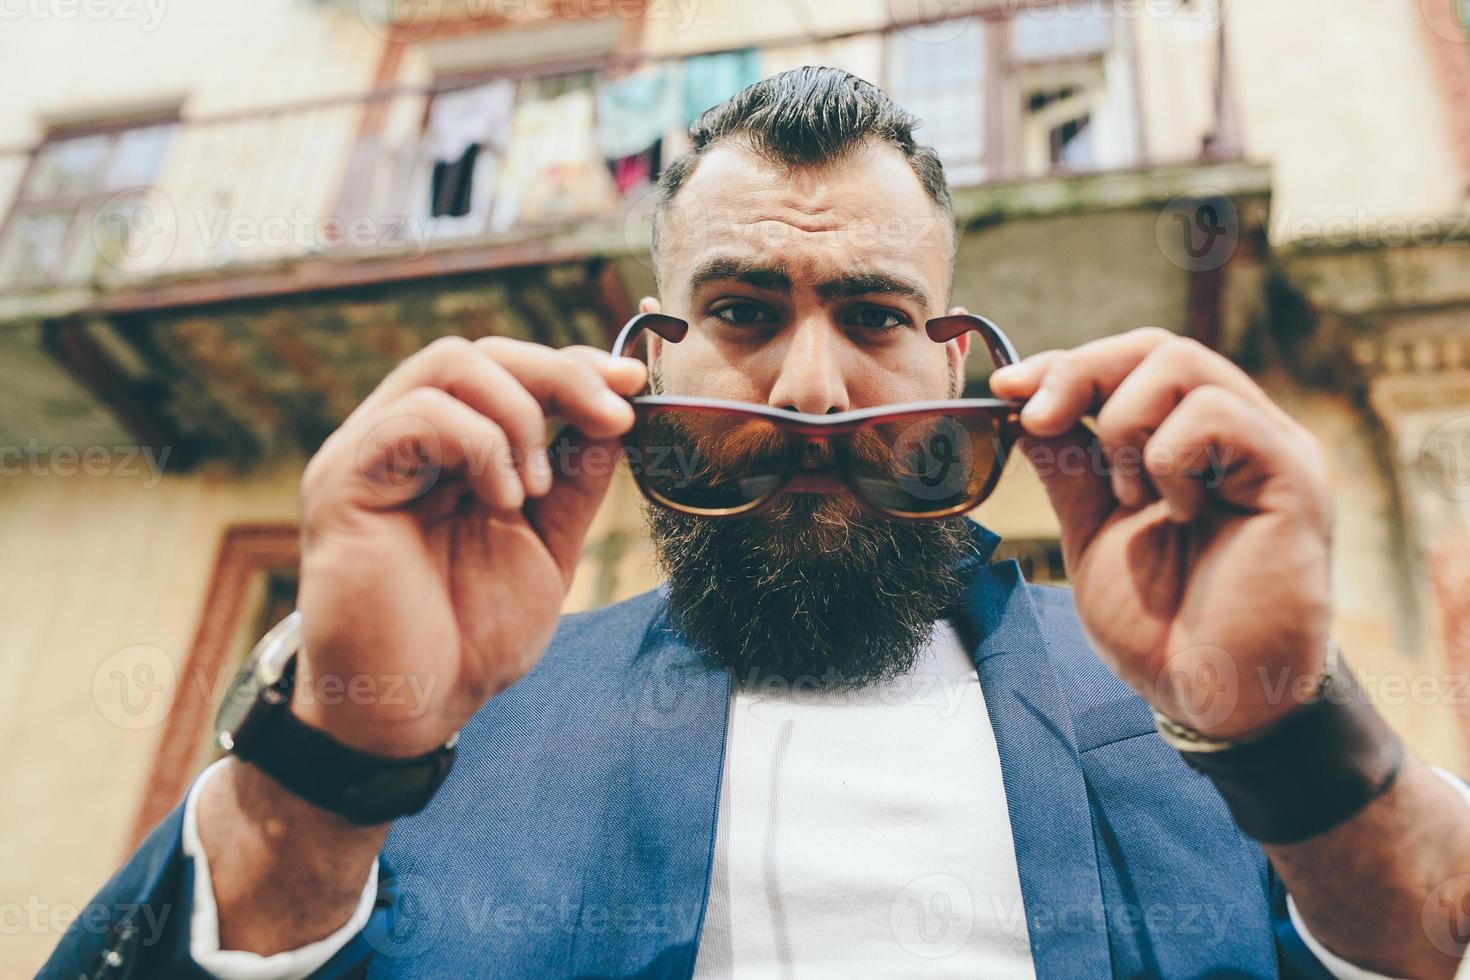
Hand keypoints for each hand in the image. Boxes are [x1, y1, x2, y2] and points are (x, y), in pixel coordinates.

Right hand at [292, 334, 646, 756]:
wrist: (412, 709)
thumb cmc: (469, 636)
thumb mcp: (546, 544)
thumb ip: (573, 480)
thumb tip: (614, 413)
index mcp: (447, 451)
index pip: (505, 369)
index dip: (571, 365)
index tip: (632, 384)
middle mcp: (402, 440)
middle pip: (479, 352)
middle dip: (558, 374)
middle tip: (612, 416)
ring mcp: (367, 454)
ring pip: (446, 365)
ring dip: (517, 414)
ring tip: (536, 488)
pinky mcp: (343, 482)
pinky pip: (414, 417)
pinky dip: (476, 443)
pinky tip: (502, 500)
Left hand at [990, 328, 1334, 737]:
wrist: (1209, 695)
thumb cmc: (1162, 624)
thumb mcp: (1092, 530)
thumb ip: (1070, 467)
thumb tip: (1024, 406)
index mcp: (1194, 442)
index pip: (1133, 363)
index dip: (1066, 365)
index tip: (1004, 389)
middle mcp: (1239, 433)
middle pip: (1158, 348)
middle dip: (1081, 373)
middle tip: (1035, 420)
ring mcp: (1270, 448)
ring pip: (1185, 367)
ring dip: (1127, 425)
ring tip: (1129, 497)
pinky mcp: (1292, 474)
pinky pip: (1217, 415)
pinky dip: (1170, 458)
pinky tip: (1178, 512)